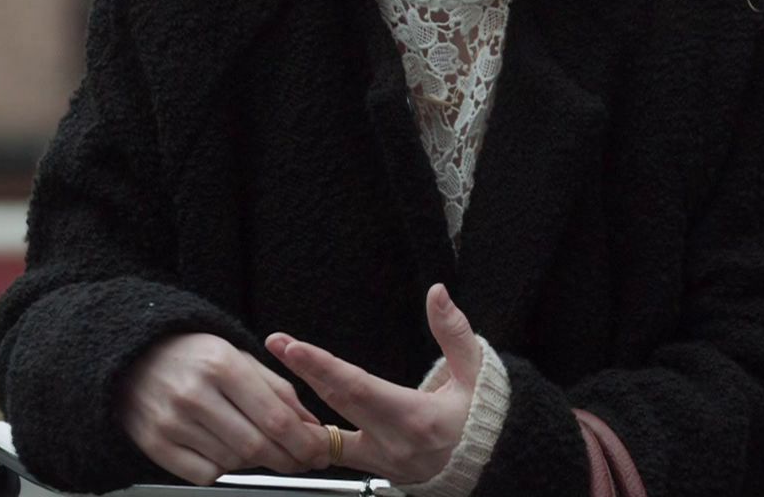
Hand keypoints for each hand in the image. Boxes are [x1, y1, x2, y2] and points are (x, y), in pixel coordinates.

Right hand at [119, 332, 329, 484]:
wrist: (135, 359)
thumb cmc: (194, 357)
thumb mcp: (239, 357)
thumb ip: (278, 389)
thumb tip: (310, 424)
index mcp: (221, 366)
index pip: (273, 417)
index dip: (303, 441)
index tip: (319, 451)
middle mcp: (194, 395)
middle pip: (255, 445)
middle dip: (288, 459)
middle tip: (304, 461)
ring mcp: (171, 422)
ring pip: (232, 462)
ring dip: (258, 464)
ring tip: (266, 451)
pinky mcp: (154, 445)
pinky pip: (203, 474)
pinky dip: (224, 469)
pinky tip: (228, 453)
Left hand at [268, 284, 483, 484]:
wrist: (491, 462)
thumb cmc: (483, 414)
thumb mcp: (476, 370)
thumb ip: (453, 330)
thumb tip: (437, 293)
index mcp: (416, 416)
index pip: (357, 387)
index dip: (322, 366)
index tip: (294, 347)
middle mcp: (392, 443)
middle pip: (336, 404)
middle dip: (302, 373)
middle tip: (278, 344)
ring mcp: (381, 462)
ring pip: (326, 439)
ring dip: (297, 410)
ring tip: (272, 382)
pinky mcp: (375, 470)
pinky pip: (335, 454)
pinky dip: (312, 435)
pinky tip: (293, 416)